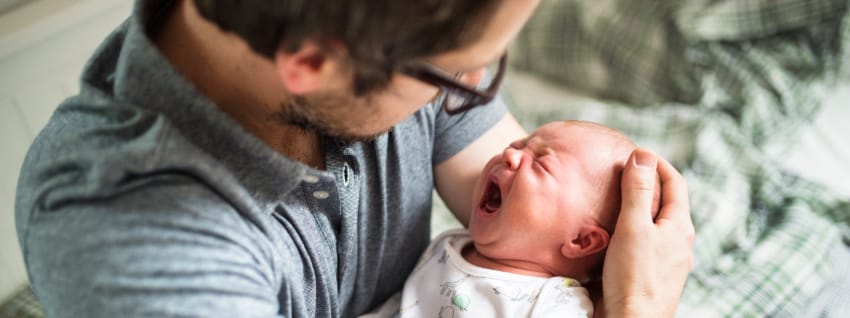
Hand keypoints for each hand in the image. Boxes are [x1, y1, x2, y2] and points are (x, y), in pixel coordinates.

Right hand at [600, 148, 693, 317]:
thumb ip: (637, 191)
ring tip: (614, 200)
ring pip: (654, 224)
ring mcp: (666, 261)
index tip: (636, 153)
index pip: (675, 183)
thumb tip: (642, 156)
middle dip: (646, 184)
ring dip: (637, 208)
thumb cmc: (634, 278)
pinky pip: (644, 243)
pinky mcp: (650, 275)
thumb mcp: (634, 227)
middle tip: (622, 173)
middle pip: (666, 203)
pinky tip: (613, 235)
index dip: (657, 164)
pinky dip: (630, 230)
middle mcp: (678, 243)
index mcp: (679, 227)